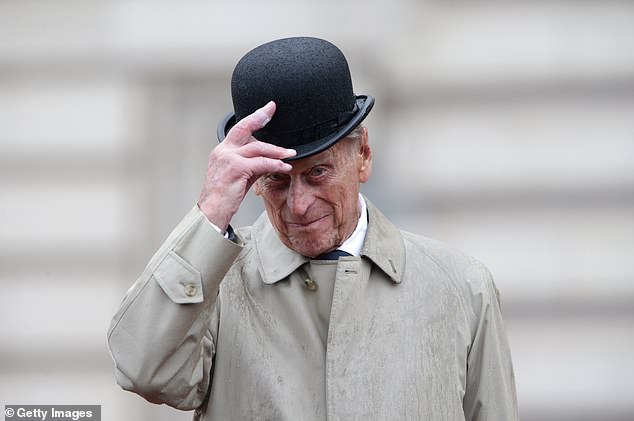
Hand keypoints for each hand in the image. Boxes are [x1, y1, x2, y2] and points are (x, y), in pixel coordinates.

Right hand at [197, 101, 295, 230]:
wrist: (212, 212)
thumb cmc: (224, 197)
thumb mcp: (239, 176)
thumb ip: (252, 164)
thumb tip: (270, 159)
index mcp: (222, 151)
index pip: (239, 129)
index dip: (254, 117)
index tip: (267, 109)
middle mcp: (223, 151)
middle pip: (244, 128)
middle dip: (260, 117)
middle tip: (273, 110)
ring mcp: (229, 158)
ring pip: (258, 148)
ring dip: (276, 151)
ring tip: (289, 154)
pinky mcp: (236, 168)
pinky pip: (262, 163)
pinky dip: (275, 164)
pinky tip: (284, 167)